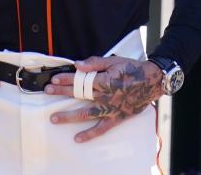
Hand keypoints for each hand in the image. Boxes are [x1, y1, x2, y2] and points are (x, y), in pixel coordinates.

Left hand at [45, 56, 164, 141]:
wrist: (153, 81)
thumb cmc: (133, 69)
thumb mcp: (114, 61)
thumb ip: (95, 63)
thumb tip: (78, 65)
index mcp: (105, 80)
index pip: (80, 80)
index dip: (66, 79)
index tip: (53, 80)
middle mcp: (106, 96)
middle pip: (79, 95)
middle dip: (62, 93)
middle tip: (48, 92)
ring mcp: (111, 108)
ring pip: (86, 114)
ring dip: (69, 116)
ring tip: (54, 118)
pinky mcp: (117, 118)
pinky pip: (102, 128)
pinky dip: (90, 134)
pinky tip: (78, 138)